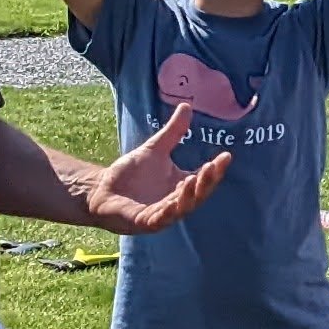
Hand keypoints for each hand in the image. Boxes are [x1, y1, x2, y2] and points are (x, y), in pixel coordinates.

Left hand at [77, 103, 228, 235]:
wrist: (101, 190)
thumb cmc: (130, 174)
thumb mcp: (155, 149)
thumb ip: (173, 132)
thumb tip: (187, 106)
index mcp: (181, 186)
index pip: (204, 179)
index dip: (216, 169)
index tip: (226, 155)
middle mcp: (175, 201)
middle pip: (198, 194)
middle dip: (207, 182)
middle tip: (213, 166)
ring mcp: (162, 214)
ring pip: (182, 208)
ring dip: (189, 196)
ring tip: (195, 178)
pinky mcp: (145, 222)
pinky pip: (160, 219)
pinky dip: (168, 211)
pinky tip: (173, 201)